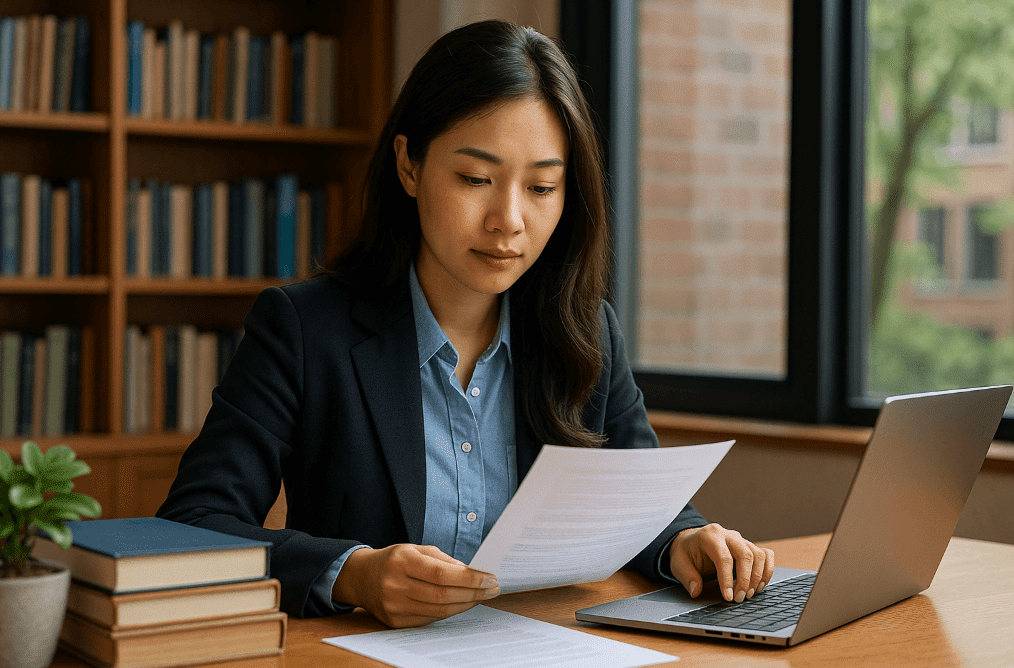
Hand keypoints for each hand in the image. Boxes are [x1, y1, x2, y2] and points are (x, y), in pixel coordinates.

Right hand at [332, 544, 499, 626]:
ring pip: (439, 610)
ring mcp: (394, 606)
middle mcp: (395, 585)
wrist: (362, 578)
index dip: (469, 578)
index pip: (441, 574)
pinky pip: (431, 619)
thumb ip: (444, 561)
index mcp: (402, 561)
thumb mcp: (416, 549)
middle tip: (492, 588)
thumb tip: (474, 574)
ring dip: (466, 604)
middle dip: (473, 593)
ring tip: (481, 596)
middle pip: (443, 595)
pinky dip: (450, 611)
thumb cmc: (395, 560)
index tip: (489, 578)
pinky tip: (462, 603)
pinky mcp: (396, 622)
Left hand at [669, 523, 773, 602]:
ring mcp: (740, 539)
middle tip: (740, 599)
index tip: (728, 597)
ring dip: (757, 577)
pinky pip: (766, 555)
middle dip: (745, 580)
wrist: (691, 542)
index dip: (727, 579)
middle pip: (745, 555)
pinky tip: (759, 585)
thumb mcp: (679, 564)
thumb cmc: (686, 553)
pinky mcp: (749, 546)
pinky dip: (767, 570)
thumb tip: (696, 591)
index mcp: (709, 535)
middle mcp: (727, 534)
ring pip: (758, 555)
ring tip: (749, 594)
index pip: (724, 557)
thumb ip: (687, 577)